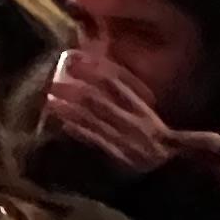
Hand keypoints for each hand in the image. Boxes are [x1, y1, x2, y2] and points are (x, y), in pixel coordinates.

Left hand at [39, 49, 179, 177]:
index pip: (115, 82)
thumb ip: (123, 94)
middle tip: (52, 82)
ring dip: (69, 109)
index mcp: (140, 106)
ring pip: (93, 119)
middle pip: (98, 100)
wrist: (168, 160)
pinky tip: (65, 124)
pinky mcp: (119, 155)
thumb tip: (94, 73)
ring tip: (51, 100)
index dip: (92, 69)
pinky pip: (96, 140)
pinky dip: (80, 131)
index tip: (72, 59)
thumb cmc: (150, 131)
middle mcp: (133, 120)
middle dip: (72, 90)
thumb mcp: (143, 109)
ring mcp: (125, 137)